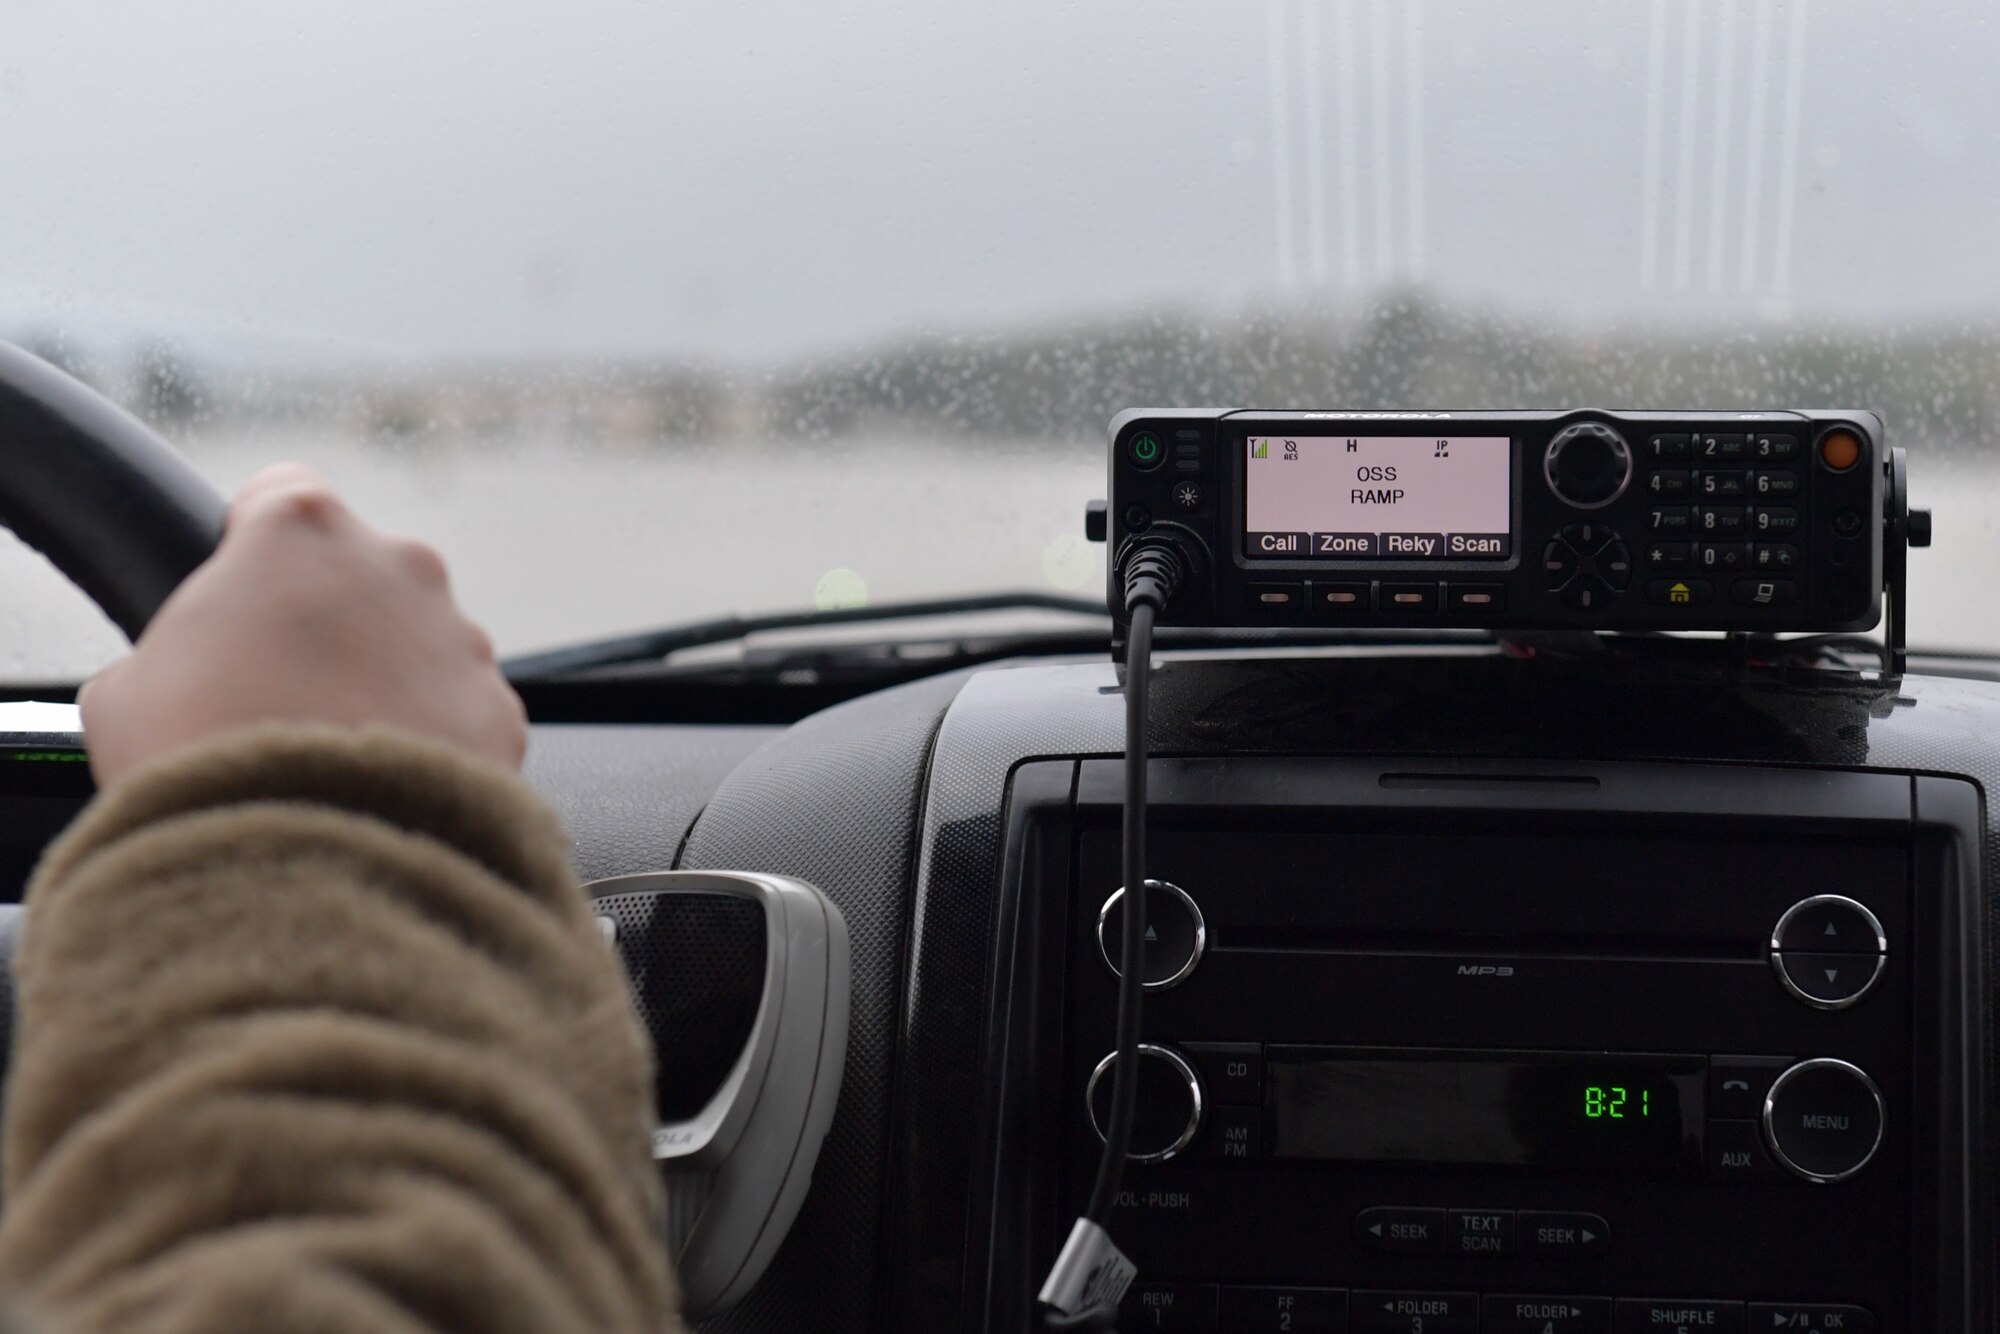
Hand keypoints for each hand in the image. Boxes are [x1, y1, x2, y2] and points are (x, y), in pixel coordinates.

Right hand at [80, 463, 526, 784]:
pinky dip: (435, 745)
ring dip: (389, 684)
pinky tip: (386, 790)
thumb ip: (166, 653)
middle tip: (285, 695)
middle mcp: (401, 565)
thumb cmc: (198, 763)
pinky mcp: (501, 712)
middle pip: (364, 576)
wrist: (297, 867)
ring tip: (336, 755)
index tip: (246, 594)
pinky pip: (463, 716)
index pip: (283, 496)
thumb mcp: (127, 692)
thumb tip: (174, 678)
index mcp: (302, 531)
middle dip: (333, 624)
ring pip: (423, 646)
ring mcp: (463, 638)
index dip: (256, 546)